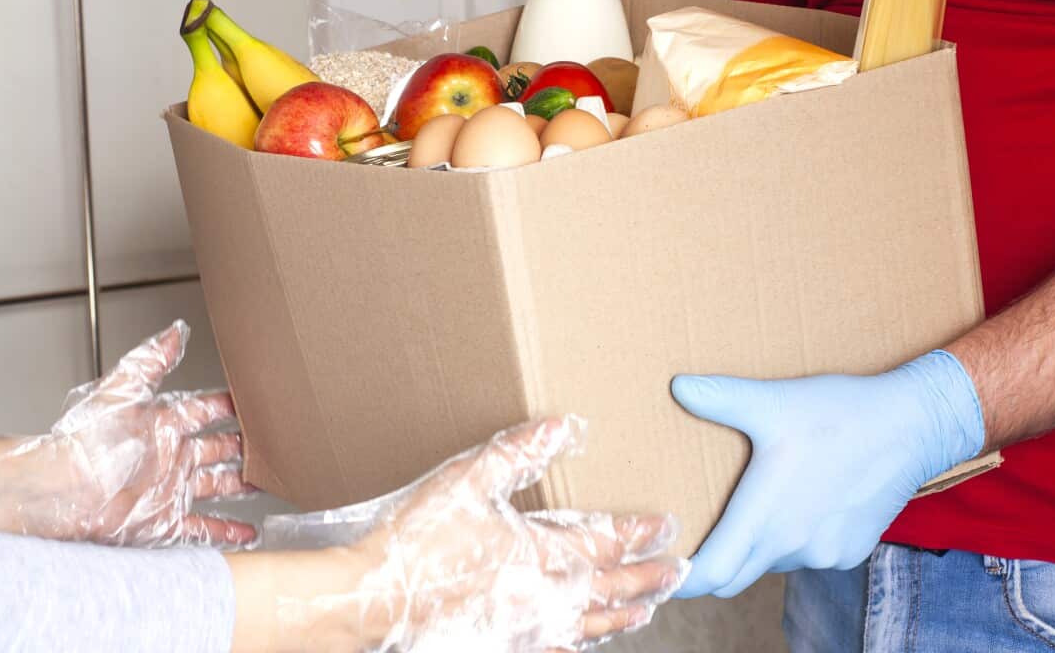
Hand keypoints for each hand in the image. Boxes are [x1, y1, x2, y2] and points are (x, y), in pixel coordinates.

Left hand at [0, 321, 255, 546]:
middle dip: (244, 446)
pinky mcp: (165, 521)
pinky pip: (202, 528)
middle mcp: (169, 457)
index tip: (252, 401)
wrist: (61, 491)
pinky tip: (247, 533)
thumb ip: (152, 361)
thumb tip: (175, 332)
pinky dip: (227, 532)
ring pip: (217, 486)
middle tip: (270, 443)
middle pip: (218, 449)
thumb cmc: (86, 442)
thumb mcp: (123, 391)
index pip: (204, 411)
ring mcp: (170, 490)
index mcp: (163, 426)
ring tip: (266, 482)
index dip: (228, 405)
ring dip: (241, 485)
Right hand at [258, 418, 689, 652]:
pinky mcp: (502, 643)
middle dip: (648, 579)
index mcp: (542, 555)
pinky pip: (556, 647)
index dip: (640, 534)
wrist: (373, 597)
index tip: (667, 526)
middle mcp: (544, 596)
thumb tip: (565, 425)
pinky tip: (585, 642)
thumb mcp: (469, 479)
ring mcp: (525, 626)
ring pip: (590, 624)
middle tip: (680, 572)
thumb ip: (520, 451)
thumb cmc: (419, 537)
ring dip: (624, 614)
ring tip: (649, 609)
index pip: (606, 544)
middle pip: (611, 589)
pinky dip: (581, 642)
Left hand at [670, 351, 984, 597]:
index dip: (684, 577)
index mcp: (764, 516)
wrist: (912, 426)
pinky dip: (798, 541)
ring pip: (773, 565)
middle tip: (701, 541)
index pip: (711, 574)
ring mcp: (824, 554)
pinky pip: (810, 557)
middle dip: (715, 566)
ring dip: (760, 546)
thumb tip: (679, 386)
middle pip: (735, 577)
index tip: (668, 567)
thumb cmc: (840, 413)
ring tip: (759, 506)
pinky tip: (803, 504)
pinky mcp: (851, 552)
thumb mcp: (774, 402)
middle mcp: (792, 546)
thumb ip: (721, 398)